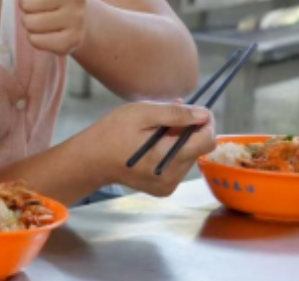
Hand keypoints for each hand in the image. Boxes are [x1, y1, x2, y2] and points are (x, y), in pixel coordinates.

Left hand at [21, 0, 85, 56]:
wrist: (83, 21)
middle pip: (27, 3)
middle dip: (28, 6)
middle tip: (42, 5)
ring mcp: (77, 19)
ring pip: (30, 23)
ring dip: (31, 23)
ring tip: (45, 18)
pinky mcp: (72, 42)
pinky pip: (36, 41)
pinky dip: (37, 39)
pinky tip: (49, 32)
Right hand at [86, 102, 215, 196]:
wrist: (91, 159)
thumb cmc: (112, 132)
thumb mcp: (141, 113)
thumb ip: (175, 114)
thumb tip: (204, 114)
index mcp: (168, 158)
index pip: (207, 141)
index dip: (206, 122)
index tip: (197, 110)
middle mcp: (172, 177)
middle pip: (198, 148)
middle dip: (189, 130)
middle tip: (166, 118)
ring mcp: (168, 185)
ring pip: (189, 156)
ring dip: (179, 140)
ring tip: (155, 131)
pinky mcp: (163, 189)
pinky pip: (178, 166)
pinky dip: (171, 152)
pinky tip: (153, 145)